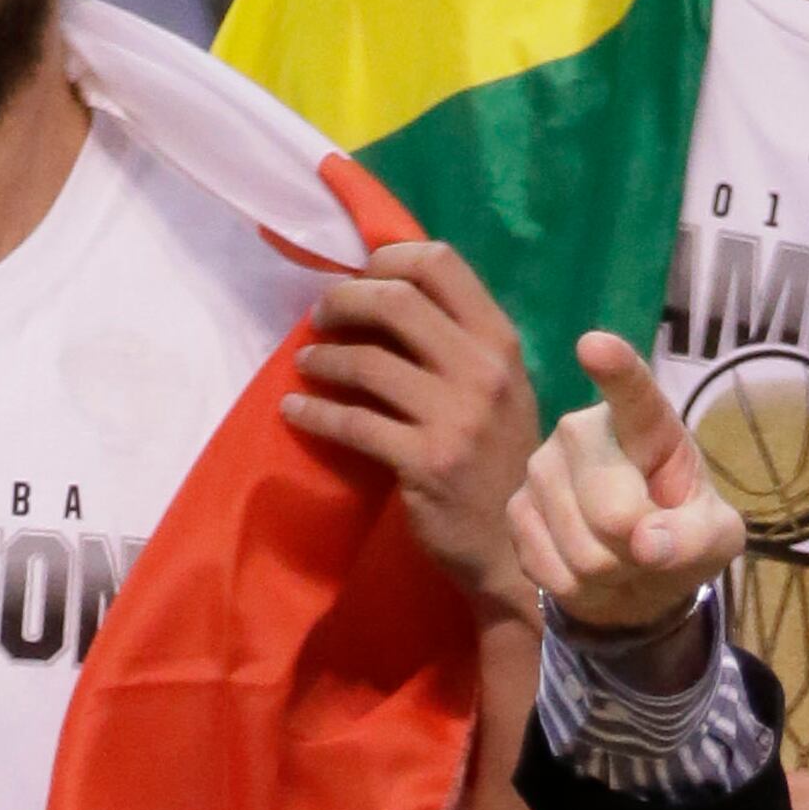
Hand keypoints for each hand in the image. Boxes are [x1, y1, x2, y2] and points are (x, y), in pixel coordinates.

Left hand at [285, 234, 540, 616]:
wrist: (514, 551)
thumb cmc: (499, 465)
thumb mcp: (500, 392)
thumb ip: (459, 345)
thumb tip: (385, 296)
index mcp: (501, 342)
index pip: (441, 263)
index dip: (388, 258)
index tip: (359, 276)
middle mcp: (484, 371)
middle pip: (397, 300)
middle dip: (345, 299)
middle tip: (319, 316)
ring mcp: (456, 418)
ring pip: (369, 361)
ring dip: (323, 357)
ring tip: (305, 363)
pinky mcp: (425, 462)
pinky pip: (353, 423)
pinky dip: (314, 414)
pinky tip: (294, 412)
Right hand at [505, 334, 745, 638]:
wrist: (632, 574)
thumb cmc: (680, 538)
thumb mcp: (714, 541)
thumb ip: (695, 539)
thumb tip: (647, 545)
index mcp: (647, 425)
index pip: (633, 394)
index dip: (615, 371)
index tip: (594, 346)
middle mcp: (583, 430)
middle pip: (610, 510)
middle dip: (635, 552)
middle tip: (647, 549)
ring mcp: (541, 466)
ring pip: (579, 548)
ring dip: (608, 573)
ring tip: (619, 560)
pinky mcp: (516, 507)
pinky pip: (549, 568)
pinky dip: (576, 587)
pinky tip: (583, 568)